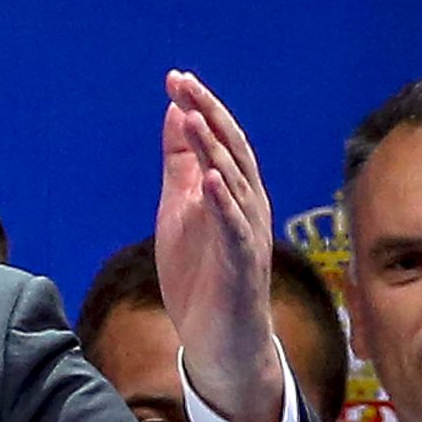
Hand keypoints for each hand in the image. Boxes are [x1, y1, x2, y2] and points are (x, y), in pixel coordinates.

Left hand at [155, 71, 284, 421]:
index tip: (175, 79)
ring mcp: (247, 235)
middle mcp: (247, 206)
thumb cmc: (202, 277)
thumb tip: (177, 113)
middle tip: (184, 83)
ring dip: (216, 150)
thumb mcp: (181, 211)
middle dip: (208, 115)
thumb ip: (181, 166)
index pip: (219, 140)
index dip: (200, 107)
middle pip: (232, 151)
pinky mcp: (242, 266)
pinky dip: (224, 203)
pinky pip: (236, 230)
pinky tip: (210, 180)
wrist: (219, 342)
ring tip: (194, 118)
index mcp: (232, 192)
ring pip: (236, 184)